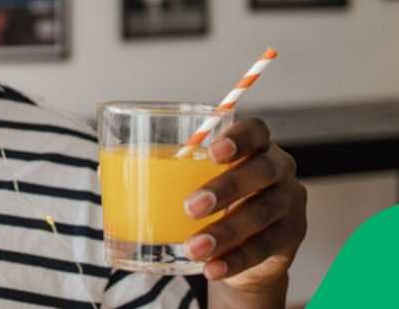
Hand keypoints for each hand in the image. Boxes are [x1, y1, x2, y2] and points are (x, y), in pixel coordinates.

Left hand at [181, 118, 307, 297]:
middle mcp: (279, 169)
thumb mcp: (196, 180)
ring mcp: (289, 202)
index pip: (256, 130)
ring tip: (194, 247)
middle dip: (226, 187)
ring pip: (263, 213)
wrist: (245, 248)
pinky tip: (212, 268)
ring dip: (226, 232)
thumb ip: (166, 170)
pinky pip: (266, 248)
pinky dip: (236, 260)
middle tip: (192, 207)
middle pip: (262, 170)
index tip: (211, 151)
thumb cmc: (215, 201)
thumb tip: (107, 171)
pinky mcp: (291, 236)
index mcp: (255, 146)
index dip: (239, 137)